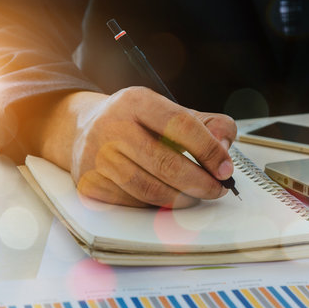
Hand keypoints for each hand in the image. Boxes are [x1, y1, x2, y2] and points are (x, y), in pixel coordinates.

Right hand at [40, 87, 236, 207]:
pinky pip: (133, 203)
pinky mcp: (89, 183)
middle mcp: (112, 125)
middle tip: (217, 189)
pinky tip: (169, 198)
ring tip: (197, 195)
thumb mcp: (173, 112)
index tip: (225, 169)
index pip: (181, 125)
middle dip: (200, 182)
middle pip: (165, 163)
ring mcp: (96, 156)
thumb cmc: (138, 123)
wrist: (83, 129)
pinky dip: (157, 206)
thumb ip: (210, 125)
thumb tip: (225, 146)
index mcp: (137, 101)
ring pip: (149, 189)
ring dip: (182, 198)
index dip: (209, 150)